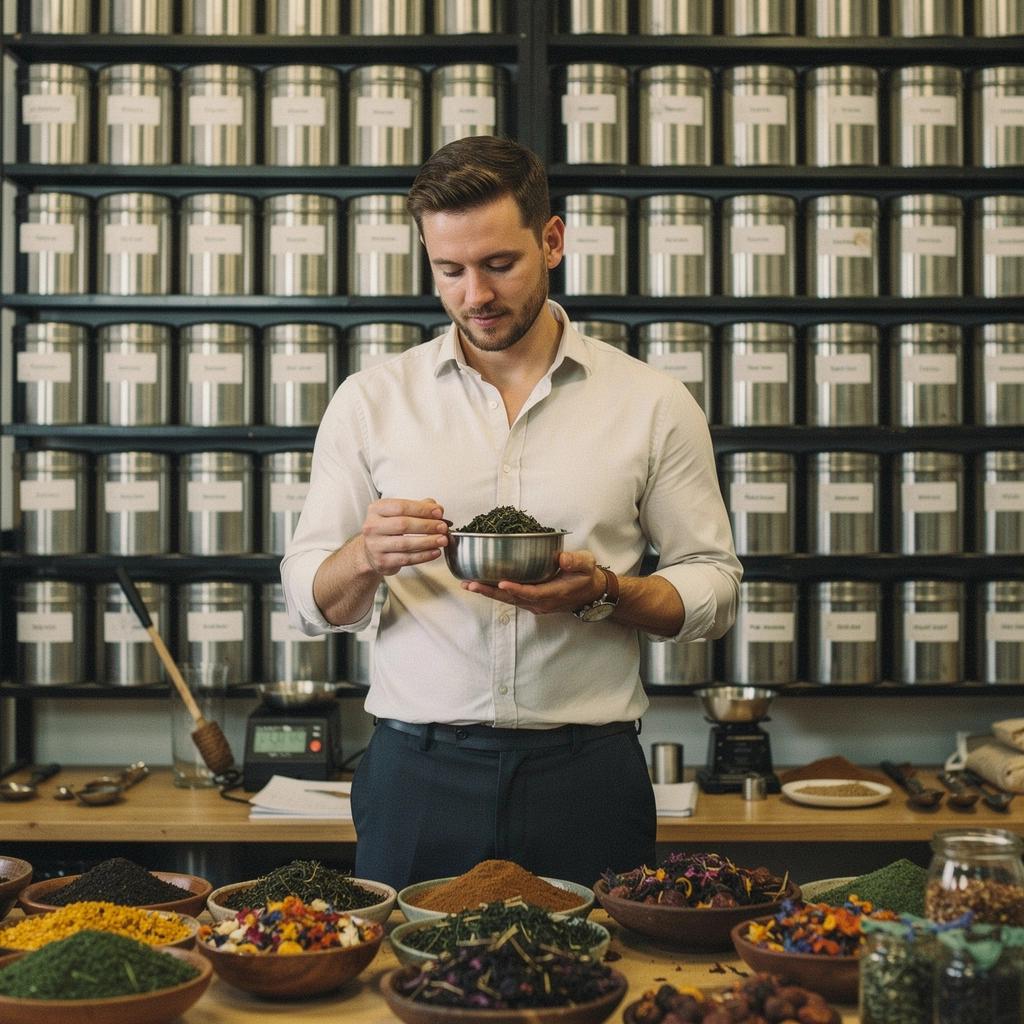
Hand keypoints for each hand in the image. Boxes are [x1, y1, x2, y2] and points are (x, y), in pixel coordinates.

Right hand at [360, 497, 448, 576]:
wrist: (372, 551)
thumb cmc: (389, 529)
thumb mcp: (398, 513)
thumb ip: (418, 507)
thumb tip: (437, 508)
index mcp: (376, 509)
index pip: (401, 507)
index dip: (422, 509)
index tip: (438, 512)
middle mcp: (372, 526)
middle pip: (403, 524)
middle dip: (427, 526)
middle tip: (442, 527)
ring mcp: (375, 545)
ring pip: (405, 544)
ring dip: (428, 542)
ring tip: (442, 540)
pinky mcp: (382, 561)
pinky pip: (406, 559)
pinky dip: (424, 555)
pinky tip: (435, 551)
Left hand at [461, 549, 604, 614]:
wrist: (591, 592)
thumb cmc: (587, 575)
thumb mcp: (587, 564)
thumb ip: (576, 561)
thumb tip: (562, 559)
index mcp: (554, 593)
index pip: (532, 593)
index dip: (516, 589)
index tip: (501, 583)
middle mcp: (541, 602)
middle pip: (512, 599)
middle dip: (490, 592)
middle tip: (471, 584)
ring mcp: (535, 604)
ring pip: (508, 600)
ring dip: (488, 593)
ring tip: (468, 584)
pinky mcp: (531, 601)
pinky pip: (510, 598)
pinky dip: (494, 592)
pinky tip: (481, 584)